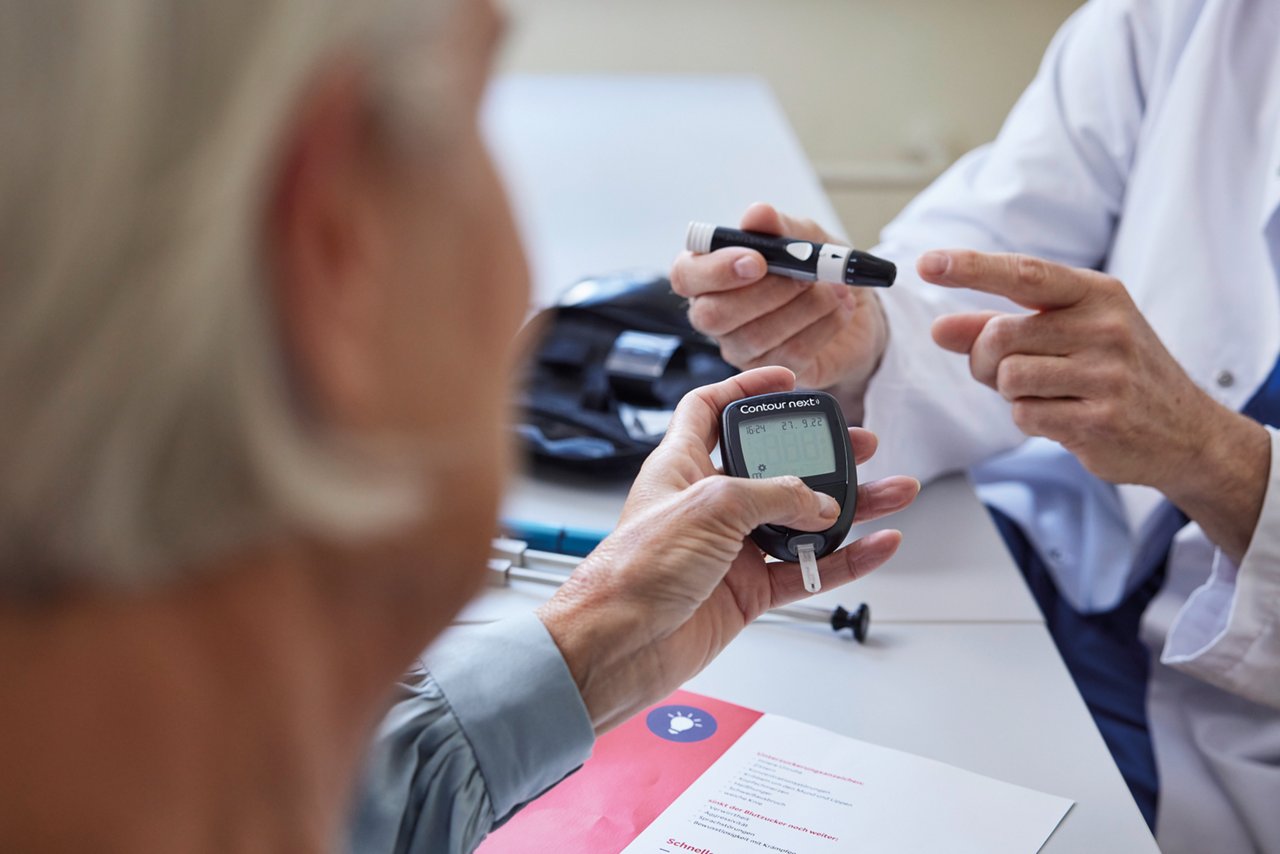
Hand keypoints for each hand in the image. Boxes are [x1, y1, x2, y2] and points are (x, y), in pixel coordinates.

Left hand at [536, 367, 918, 732]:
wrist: (618, 647)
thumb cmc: (633, 572)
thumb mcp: (709, 508)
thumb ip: (773, 495)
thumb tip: (820, 500)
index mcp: (682, 466)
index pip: (709, 410)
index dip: (745, 391)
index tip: (786, 382)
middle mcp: (708, 504)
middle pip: (774, 467)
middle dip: (821, 454)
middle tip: (862, 445)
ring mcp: (730, 549)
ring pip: (802, 521)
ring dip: (850, 508)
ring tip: (894, 493)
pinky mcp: (746, 591)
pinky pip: (807, 570)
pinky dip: (845, 560)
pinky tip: (877, 545)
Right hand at [670, 204, 887, 410]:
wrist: (858, 308)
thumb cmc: (817, 270)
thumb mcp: (804, 237)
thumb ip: (778, 227)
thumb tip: (757, 214)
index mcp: (711, 275)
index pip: (686, 276)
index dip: (715, 270)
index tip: (756, 260)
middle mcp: (716, 315)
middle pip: (712, 315)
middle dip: (764, 292)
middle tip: (806, 275)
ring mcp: (741, 349)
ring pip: (755, 336)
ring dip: (804, 307)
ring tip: (836, 287)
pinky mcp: (772, 371)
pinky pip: (790, 355)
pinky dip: (824, 327)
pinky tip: (842, 308)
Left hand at [920, 249, 1268, 558]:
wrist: (1188, 432)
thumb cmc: (1118, 374)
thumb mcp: (1070, 335)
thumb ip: (1000, 327)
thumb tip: (939, 329)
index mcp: (1097, 294)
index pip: (1024, 273)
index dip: (971, 267)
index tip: (927, 263)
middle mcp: (1106, 327)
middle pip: (1000, 335)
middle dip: (986, 359)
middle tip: (1006, 371)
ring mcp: (1106, 374)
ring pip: (1009, 378)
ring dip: (1010, 392)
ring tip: (1047, 394)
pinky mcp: (1100, 419)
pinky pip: (1025, 415)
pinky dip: (1029, 419)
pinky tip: (1063, 417)